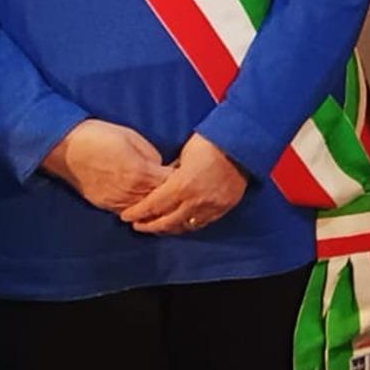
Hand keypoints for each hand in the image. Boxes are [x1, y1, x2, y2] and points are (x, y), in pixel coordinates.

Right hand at [40, 119, 169, 211]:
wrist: (66, 147)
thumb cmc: (100, 136)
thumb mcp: (133, 137)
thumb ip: (151, 155)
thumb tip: (161, 166)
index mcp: (140, 172)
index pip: (170, 183)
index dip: (179, 178)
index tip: (185, 172)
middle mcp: (129, 191)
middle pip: (159, 200)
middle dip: (169, 194)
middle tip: (177, 186)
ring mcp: (115, 201)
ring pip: (143, 210)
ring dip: (154, 204)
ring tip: (162, 195)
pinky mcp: (104, 205)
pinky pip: (127, 211)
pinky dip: (137, 208)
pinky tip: (142, 199)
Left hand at [119, 133, 249, 234]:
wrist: (243, 141)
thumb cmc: (211, 141)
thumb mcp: (184, 154)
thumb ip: (171, 172)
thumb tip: (161, 181)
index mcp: (182, 185)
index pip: (153, 206)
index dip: (137, 213)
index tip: (126, 216)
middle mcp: (195, 199)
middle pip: (166, 222)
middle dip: (149, 226)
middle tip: (138, 225)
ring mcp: (211, 205)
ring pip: (185, 226)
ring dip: (169, 228)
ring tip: (159, 226)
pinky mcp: (225, 206)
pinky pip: (204, 222)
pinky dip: (191, 224)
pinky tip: (183, 222)